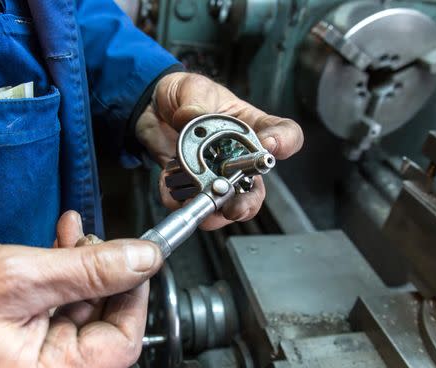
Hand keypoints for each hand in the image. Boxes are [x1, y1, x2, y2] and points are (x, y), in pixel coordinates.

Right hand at [0, 211, 161, 367]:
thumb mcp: (14, 277)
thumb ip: (86, 270)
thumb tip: (143, 259)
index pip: (121, 340)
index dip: (133, 293)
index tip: (133, 257)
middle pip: (100, 326)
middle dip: (101, 274)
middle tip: (90, 239)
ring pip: (76, 315)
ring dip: (79, 269)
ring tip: (69, 234)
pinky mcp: (14, 352)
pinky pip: (50, 316)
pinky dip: (56, 279)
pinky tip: (53, 247)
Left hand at [136, 72, 303, 229]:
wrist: (152, 107)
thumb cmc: (184, 94)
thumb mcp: (191, 88)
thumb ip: (194, 102)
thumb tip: (190, 118)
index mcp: (250, 127)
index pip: (284, 134)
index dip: (284, 142)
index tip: (269, 146)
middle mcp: (238, 157)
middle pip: (257, 188)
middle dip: (247, 203)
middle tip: (234, 207)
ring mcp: (215, 175)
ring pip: (226, 205)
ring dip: (214, 211)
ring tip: (199, 205)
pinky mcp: (190, 185)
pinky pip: (189, 202)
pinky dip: (179, 201)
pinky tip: (171, 190)